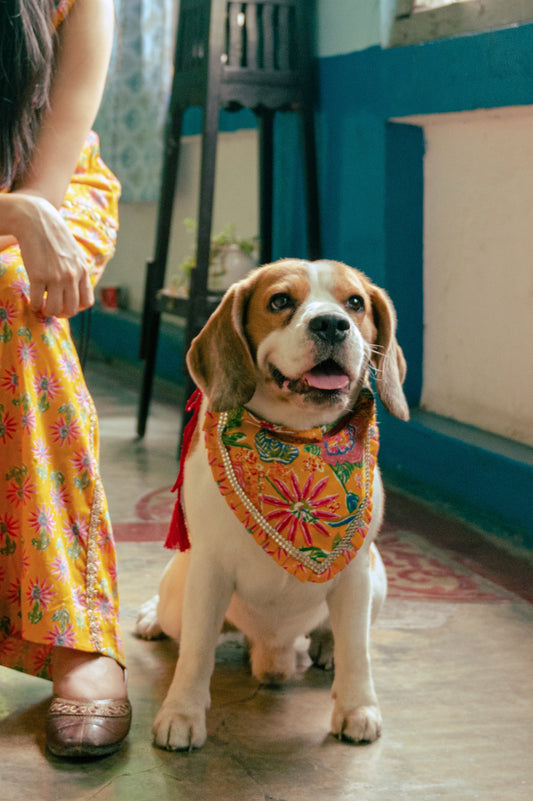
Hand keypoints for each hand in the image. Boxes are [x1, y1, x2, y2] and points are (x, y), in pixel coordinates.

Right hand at [9, 193, 93, 317]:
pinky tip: (32, 300)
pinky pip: (37, 301)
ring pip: (54, 309)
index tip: (67, 306)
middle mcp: (71, 276)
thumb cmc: (54, 236)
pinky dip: (34, 305)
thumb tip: (77, 288)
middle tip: (52, 309)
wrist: (37, 220)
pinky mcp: (38, 276)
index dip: (77, 308)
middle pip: (71, 309)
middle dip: (61, 313)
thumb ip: (78, 270)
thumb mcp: (74, 253)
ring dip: (47, 312)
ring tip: (42, 306)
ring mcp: (55, 277)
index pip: (87, 302)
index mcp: (82, 271)